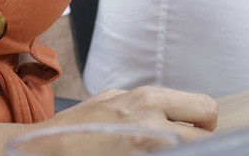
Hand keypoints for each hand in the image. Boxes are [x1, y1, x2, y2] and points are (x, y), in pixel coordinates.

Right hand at [36, 86, 217, 141]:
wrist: (43, 150)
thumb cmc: (77, 127)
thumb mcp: (115, 99)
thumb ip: (148, 104)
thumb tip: (176, 112)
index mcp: (148, 99)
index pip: (205, 108)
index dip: (204, 124)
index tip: (195, 133)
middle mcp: (151, 122)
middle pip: (204, 137)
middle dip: (197, 143)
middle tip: (180, 146)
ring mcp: (144, 147)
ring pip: (186, 150)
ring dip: (178, 151)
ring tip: (155, 148)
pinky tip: (139, 154)